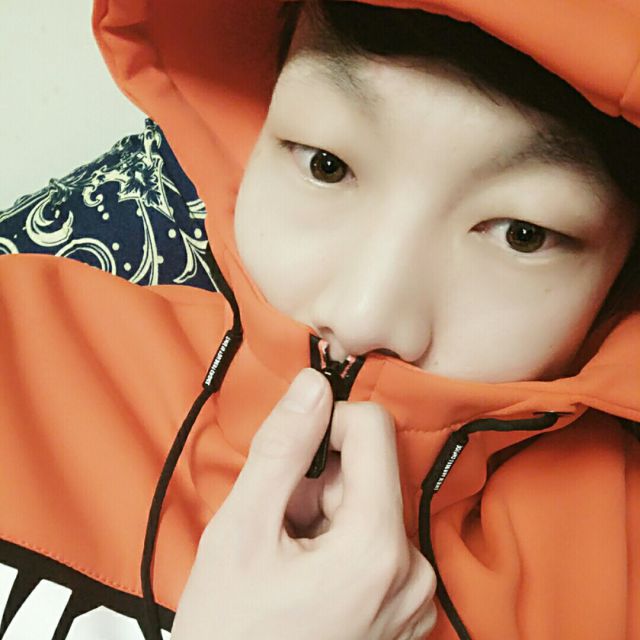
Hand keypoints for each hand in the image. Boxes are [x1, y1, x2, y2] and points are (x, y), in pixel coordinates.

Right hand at [171, 368, 436, 639]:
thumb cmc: (231, 635)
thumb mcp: (241, 533)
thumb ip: (282, 449)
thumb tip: (313, 384)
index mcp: (378, 547)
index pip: (373, 430)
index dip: (326, 426)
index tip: (289, 457)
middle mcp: (413, 571)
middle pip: (370, 473)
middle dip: (317, 483)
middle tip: (276, 527)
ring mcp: (415, 598)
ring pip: (371, 507)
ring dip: (324, 516)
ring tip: (287, 560)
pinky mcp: (408, 612)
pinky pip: (379, 544)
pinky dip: (341, 543)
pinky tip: (309, 579)